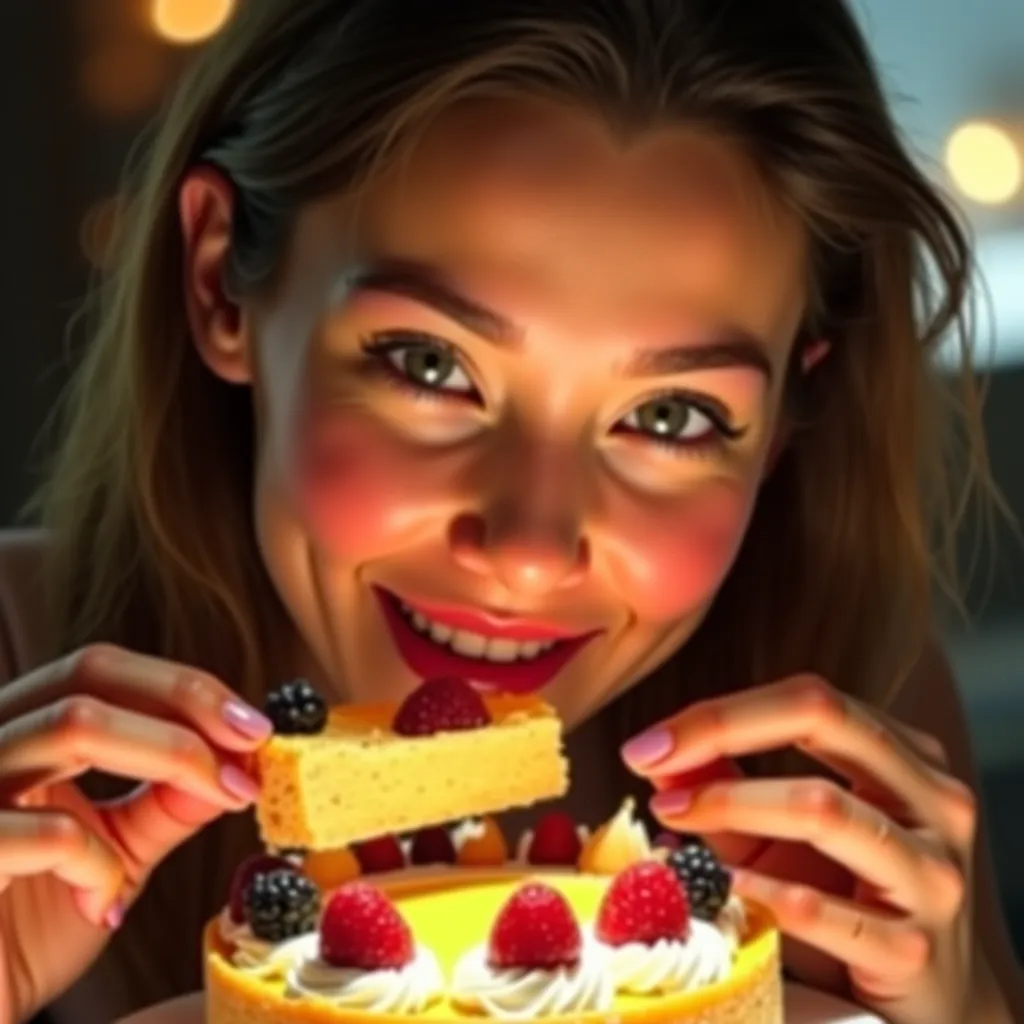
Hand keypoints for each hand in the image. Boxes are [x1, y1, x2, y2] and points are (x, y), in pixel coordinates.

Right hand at [0, 643, 269, 1021]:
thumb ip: (167, 801)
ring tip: (221, 796)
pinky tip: (104, 903)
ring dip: (172, 756)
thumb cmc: (25, 931)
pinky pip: (46, 832)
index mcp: (16, 733)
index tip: (255, 726)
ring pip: (72, 726)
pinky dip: (98, 862)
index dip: (184, 687)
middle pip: (89, 674)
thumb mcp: (115, 852)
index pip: (100, 669)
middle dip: (187, 700)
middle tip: (253, 741)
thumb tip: (241, 759)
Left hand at [622, 675, 975, 1023]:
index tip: (649, 743)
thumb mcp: (776, 836)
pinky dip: (759, 892)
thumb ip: (724, 786)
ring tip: (673, 816)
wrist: (926, 1005)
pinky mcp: (916, 950)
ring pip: (822, 807)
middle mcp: (933, 801)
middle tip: (648, 760)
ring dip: (731, 804)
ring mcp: (932, 874)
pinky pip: (822, 909)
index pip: (809, 699)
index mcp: (905, 757)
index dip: (721, 713)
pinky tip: (720, 888)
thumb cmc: (843, 900)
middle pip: (824, 718)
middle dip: (722, 730)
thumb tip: (656, 754)